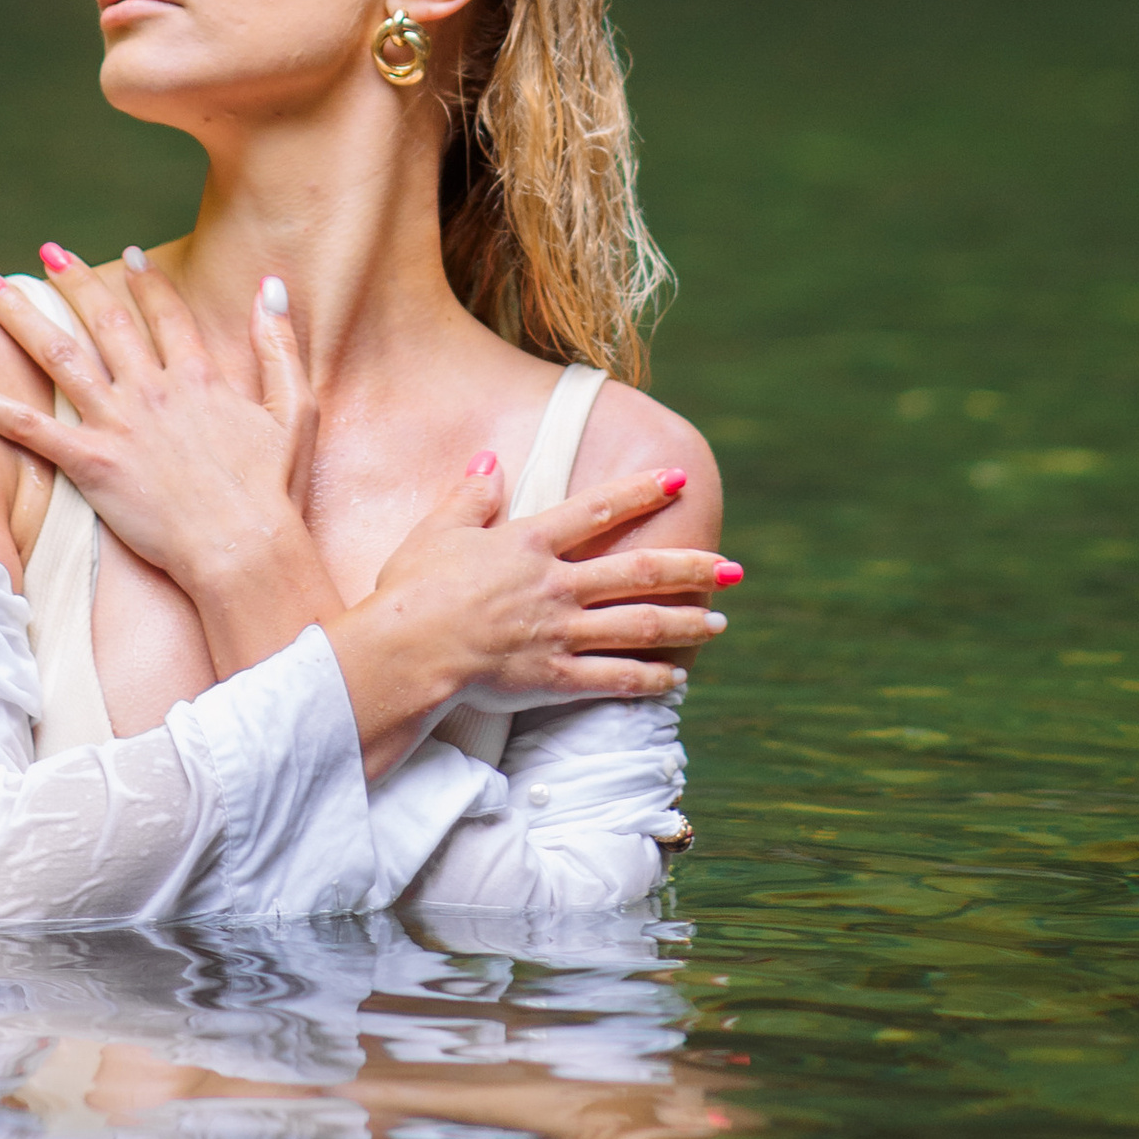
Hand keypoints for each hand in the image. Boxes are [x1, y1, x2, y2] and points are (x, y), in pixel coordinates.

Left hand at [0, 244, 315, 604]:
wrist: (244, 547)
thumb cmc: (274, 490)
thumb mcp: (294, 410)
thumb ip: (280, 346)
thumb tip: (273, 288)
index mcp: (199, 377)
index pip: (165, 314)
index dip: (145, 282)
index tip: (126, 255)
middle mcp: (152, 389)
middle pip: (103, 320)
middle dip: (72, 279)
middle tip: (45, 248)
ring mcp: (117, 423)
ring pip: (57, 354)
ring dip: (17, 313)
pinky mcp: (88, 462)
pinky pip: (24, 425)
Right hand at [328, 460, 736, 774]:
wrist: (404, 652)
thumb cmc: (411, 590)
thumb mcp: (438, 530)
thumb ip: (471, 495)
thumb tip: (492, 460)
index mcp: (529, 543)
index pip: (598, 509)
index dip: (641, 491)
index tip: (678, 479)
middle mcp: (556, 584)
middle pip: (638, 571)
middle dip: (691, 567)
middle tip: (734, 567)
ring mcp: (559, 632)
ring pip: (638, 625)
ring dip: (685, 621)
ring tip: (720, 620)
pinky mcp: (554, 678)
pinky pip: (613, 678)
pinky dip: (648, 678)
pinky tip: (676, 677)